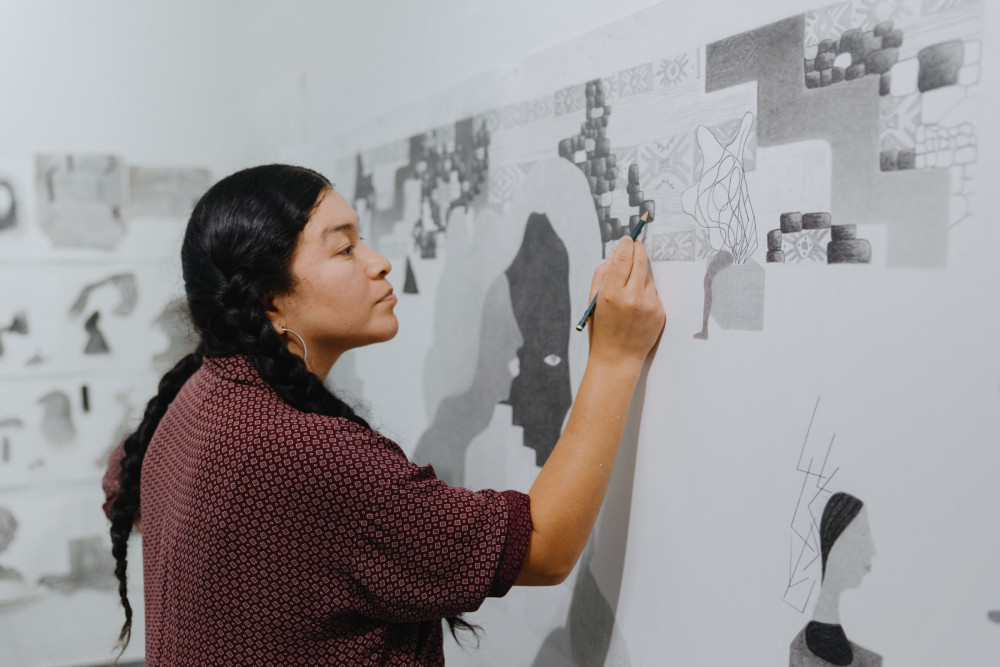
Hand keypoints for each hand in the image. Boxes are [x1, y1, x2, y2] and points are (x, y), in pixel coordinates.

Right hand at [587, 237, 664, 366]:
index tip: (627, 239)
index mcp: (610, 293)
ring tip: (629, 290)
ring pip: (647, 276)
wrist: (617, 358)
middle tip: (635, 245)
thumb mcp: (593, 300)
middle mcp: (631, 297)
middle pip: (640, 260)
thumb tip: (616, 253)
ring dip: (640, 274)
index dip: (626, 244)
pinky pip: (653, 292)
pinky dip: (646, 292)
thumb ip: (603, 274)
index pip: (623, 257)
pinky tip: (636, 305)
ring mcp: (648, 305)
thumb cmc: (601, 328)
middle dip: (638, 249)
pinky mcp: (659, 312)